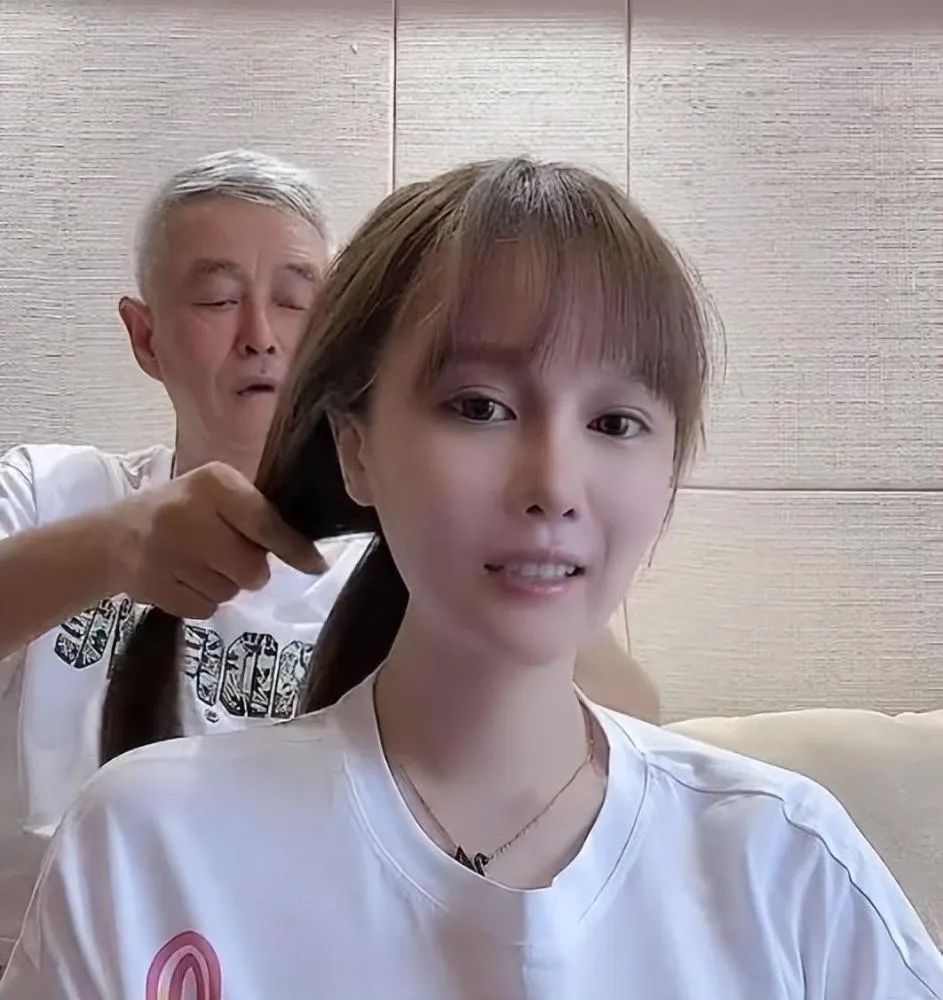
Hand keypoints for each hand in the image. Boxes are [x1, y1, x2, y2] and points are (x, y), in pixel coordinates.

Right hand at [104, 462, 325, 618]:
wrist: (112, 537)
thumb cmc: (181, 511)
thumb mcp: (216, 497)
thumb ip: (257, 517)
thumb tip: (307, 556)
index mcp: (213, 483)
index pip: (266, 523)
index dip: (294, 549)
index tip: (315, 565)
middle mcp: (189, 513)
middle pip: (252, 569)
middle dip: (247, 570)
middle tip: (226, 555)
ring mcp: (168, 552)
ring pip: (230, 592)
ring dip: (223, 585)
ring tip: (197, 563)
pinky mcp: (154, 586)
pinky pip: (205, 609)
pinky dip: (201, 600)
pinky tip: (182, 579)